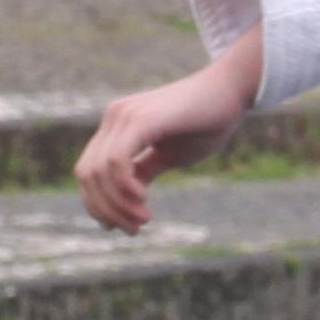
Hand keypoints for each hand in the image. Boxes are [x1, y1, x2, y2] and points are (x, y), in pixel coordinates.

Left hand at [75, 33, 260, 230]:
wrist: (232, 90)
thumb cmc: (205, 122)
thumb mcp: (168, 155)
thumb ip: (143, 172)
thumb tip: (125, 199)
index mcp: (116, 126)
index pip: (88, 171)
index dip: (98, 204)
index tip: (121, 226)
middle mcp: (114, 118)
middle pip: (87, 175)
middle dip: (106, 209)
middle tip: (134, 229)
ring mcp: (124, 116)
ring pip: (98, 172)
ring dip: (118, 204)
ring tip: (143, 219)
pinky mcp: (142, 119)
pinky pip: (116, 161)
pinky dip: (124, 187)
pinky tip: (143, 198)